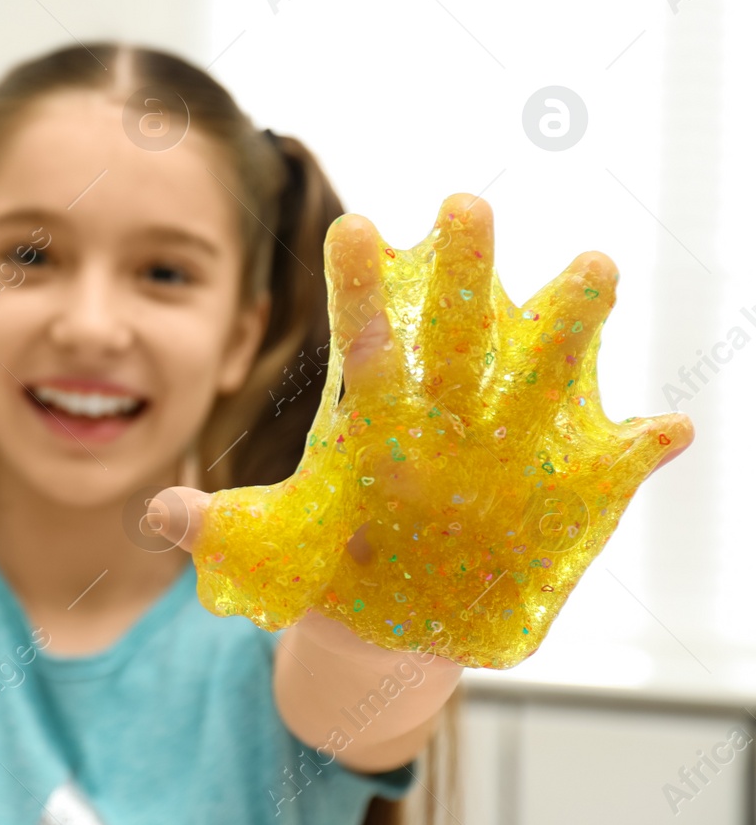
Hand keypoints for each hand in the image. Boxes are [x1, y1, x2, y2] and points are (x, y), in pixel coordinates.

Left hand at [148, 194, 692, 667]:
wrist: (393, 620)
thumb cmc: (325, 561)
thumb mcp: (266, 548)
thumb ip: (216, 529)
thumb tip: (157, 514)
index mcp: (375, 413)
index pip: (364, 337)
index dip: (360, 288)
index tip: (351, 226)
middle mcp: (448, 410)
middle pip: (458, 330)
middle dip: (465, 270)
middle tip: (465, 204)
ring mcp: (512, 445)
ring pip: (544, 373)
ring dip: (571, 322)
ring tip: (594, 265)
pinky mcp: (568, 492)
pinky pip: (611, 466)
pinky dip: (639, 451)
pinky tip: (666, 430)